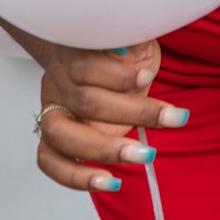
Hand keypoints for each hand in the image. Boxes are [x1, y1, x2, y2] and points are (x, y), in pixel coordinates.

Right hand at [35, 38, 189, 192]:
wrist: (100, 58)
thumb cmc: (124, 50)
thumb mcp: (134, 36)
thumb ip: (130, 40)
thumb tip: (124, 49)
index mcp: (73, 49)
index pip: (85, 64)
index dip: (117, 74)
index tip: (148, 76)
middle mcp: (57, 80)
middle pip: (84, 101)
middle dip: (131, 113)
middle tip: (170, 120)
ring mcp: (51, 110)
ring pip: (61, 135)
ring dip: (104, 149)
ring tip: (144, 155)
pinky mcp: (51, 138)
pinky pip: (49, 162)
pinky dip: (76, 177)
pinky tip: (111, 182)